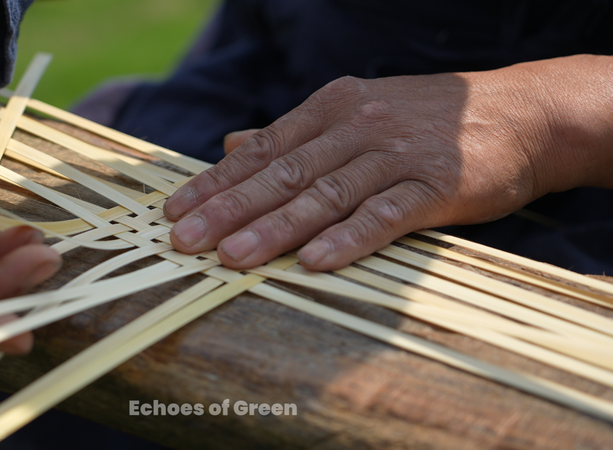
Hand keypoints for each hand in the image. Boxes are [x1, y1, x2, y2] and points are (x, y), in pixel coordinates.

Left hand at [164, 55, 612, 270]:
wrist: (517, 113)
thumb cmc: (424, 122)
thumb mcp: (354, 114)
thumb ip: (292, 136)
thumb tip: (233, 144)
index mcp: (329, 109)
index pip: (261, 151)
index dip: (216, 182)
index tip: (176, 211)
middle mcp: (355, 127)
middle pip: (282, 173)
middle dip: (229, 209)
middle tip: (185, 240)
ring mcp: (395, 155)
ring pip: (324, 194)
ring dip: (276, 228)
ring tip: (233, 257)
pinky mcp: (435, 184)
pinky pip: (384, 213)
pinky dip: (349, 237)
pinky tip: (315, 261)